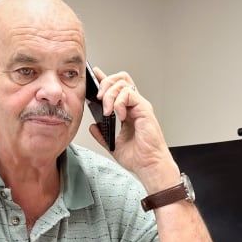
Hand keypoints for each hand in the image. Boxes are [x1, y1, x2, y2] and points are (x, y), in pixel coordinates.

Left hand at [88, 67, 179, 193]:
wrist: (149, 166)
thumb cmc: (138, 157)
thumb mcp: (113, 145)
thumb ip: (102, 134)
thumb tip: (93, 126)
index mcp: (127, 112)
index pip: (117, 88)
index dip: (105, 79)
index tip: (94, 75)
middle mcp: (134, 106)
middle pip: (120, 79)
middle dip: (105, 83)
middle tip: (98, 98)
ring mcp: (140, 106)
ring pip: (123, 84)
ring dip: (110, 94)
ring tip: (107, 110)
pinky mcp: (144, 109)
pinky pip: (129, 94)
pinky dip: (119, 102)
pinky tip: (118, 115)